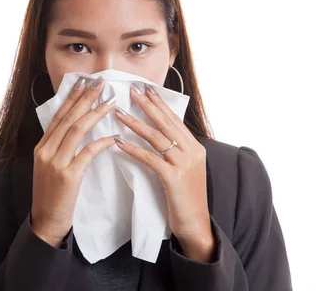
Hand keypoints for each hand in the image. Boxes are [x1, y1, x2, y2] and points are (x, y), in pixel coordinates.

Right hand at [30, 76, 117, 246]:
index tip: (85, 83)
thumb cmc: (53, 194)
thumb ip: (60, 147)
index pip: (59, 116)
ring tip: (110, 102)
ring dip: (95, 114)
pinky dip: (101, 142)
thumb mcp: (50, 166)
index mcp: (42, 146)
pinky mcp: (67, 176)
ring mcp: (55, 163)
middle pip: (68, 118)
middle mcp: (46, 151)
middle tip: (100, 83)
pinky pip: (86, 153)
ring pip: (76, 130)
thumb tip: (76, 127)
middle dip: (85, 98)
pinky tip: (113, 136)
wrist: (46, 221)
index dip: (73, 98)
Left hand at [113, 83, 214, 261]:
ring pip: (156, 138)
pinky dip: (133, 149)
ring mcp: (184, 164)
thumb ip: (177, 152)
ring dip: (135, 124)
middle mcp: (192, 152)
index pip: (175, 120)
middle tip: (131, 91)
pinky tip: (119, 143)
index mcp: (196, 147)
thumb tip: (160, 135)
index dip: (159, 104)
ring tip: (119, 113)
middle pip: (166, 123)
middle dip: (147, 105)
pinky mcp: (174, 178)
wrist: (196, 225)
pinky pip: (150, 159)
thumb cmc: (186, 198)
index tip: (146, 90)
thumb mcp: (186, 170)